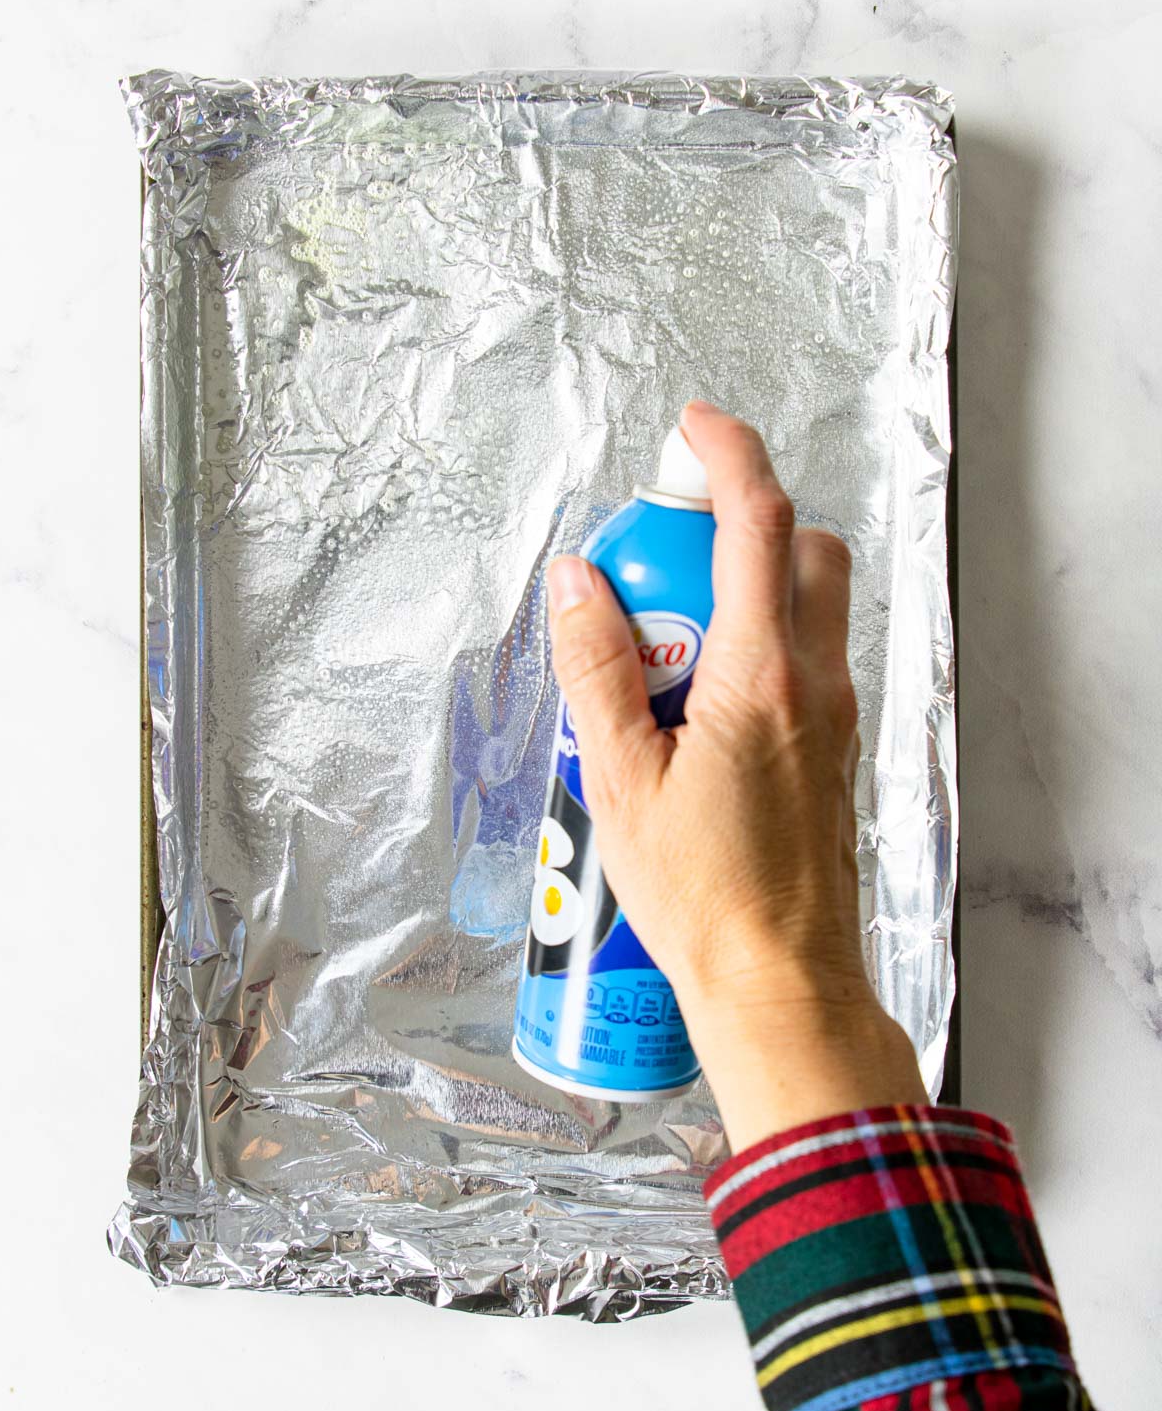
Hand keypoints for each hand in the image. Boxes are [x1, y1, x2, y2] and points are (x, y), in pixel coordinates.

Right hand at [545, 401, 926, 1149]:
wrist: (782, 982)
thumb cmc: (703, 897)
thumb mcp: (619, 781)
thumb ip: (595, 670)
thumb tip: (577, 583)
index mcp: (762, 676)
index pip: (759, 525)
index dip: (728, 456)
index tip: (692, 429)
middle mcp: (815, 682)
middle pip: (802, 550)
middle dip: (737, 526)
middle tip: (660, 564)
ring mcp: (834, 716)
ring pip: (809, 604)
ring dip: (745, 589)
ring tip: (664, 652)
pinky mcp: (832, 749)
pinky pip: (803, 660)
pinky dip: (756, 645)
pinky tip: (692, 708)